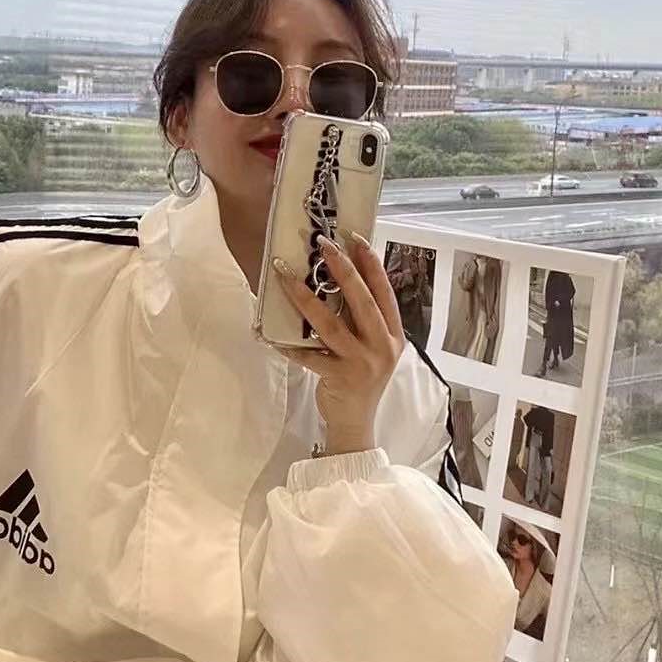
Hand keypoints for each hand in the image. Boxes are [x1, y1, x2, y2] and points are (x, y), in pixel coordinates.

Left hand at [273, 234, 403, 453]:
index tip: (355, 238)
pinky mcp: (339, 378)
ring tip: (286, 274)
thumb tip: (339, 279)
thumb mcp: (371, 347)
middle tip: (323, 244)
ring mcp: (362, 363)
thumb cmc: (359, 379)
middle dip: (343, 269)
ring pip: (331, 323)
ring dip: (305, 297)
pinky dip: (288, 344)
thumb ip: (361, 320)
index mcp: (393, 335)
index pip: (384, 293)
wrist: (357, 424)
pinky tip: (268, 334)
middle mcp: (382, 346)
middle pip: (363, 301)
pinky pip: (308, 355)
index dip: (371, 264)